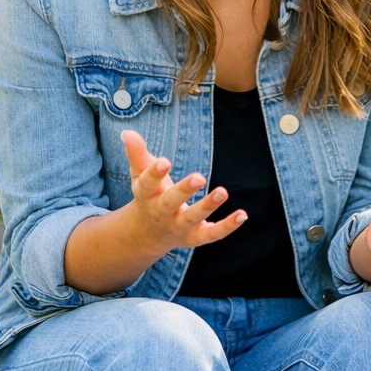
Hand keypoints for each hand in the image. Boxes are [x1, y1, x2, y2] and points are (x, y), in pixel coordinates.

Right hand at [121, 129, 244, 251]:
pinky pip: (211, 234)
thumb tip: (128, 133)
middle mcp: (161, 213)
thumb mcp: (140, 176)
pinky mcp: (195, 237)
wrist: (147, 234)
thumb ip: (137, 154)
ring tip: (223, 192)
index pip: (147, 185)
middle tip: (199, 177)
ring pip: (191, 218)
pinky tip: (242, 214)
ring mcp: (178, 227)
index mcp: (146, 196)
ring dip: (207, 206)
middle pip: (170, 203)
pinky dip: (227, 226)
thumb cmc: (149, 196)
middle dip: (183, 191)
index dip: (154, 174)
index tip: (164, 161)